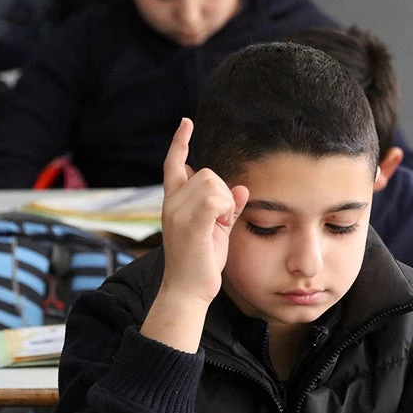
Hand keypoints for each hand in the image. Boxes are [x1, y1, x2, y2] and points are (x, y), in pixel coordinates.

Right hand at [157, 119, 249, 306]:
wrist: (187, 290)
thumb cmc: (200, 263)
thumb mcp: (215, 231)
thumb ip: (225, 208)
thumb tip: (240, 189)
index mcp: (173, 203)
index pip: (174, 164)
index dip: (180, 143)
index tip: (186, 122)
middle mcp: (171, 203)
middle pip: (206, 172)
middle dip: (221, 192)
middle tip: (220, 221)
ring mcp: (178, 212)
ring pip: (212, 183)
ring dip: (224, 203)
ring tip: (218, 226)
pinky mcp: (191, 222)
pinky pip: (216, 198)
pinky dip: (225, 209)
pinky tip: (221, 224)